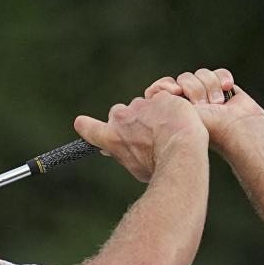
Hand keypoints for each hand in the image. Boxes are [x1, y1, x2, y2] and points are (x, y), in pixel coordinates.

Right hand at [73, 90, 206, 182]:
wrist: (181, 152)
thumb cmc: (160, 167)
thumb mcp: (136, 168)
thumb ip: (125, 155)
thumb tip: (111, 152)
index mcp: (111, 138)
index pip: (88, 128)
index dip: (86, 125)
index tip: (81, 122)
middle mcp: (120, 118)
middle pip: (121, 114)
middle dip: (133, 120)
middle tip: (150, 135)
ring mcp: (140, 105)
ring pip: (145, 105)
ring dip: (155, 113)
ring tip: (170, 130)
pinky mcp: (159, 97)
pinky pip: (164, 97)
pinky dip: (173, 106)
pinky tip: (181, 119)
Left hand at [145, 68, 263, 152]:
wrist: (235, 129)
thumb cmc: (205, 128)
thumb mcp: (175, 119)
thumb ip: (158, 108)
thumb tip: (150, 94)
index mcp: (172, 110)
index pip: (162, 88)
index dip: (167, 85)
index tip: (176, 91)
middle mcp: (188, 101)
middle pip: (184, 78)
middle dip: (195, 91)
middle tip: (202, 106)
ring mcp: (206, 94)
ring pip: (202, 74)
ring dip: (211, 88)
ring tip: (217, 105)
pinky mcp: (222, 87)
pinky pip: (219, 72)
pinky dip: (223, 80)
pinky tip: (227, 92)